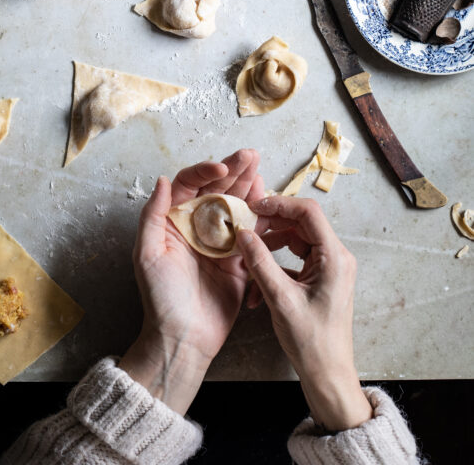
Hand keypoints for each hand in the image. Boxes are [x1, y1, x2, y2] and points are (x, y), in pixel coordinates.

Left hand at [119, 149, 264, 413]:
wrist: (183, 338)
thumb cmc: (160, 298)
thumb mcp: (147, 254)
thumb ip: (153, 215)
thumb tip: (163, 179)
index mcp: (175, 221)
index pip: (190, 185)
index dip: (204, 171)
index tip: (221, 167)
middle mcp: (197, 227)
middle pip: (217, 190)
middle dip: (233, 170)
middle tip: (250, 155)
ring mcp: (220, 242)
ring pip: (236, 206)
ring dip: (248, 186)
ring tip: (259, 168)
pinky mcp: (239, 260)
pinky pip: (252, 232)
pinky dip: (260, 214)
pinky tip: (268, 198)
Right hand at [237, 195, 371, 431]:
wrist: (327, 374)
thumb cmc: (311, 341)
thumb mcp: (281, 299)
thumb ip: (260, 262)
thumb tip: (243, 233)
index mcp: (334, 257)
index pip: (308, 212)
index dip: (279, 204)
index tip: (253, 208)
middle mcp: (335, 257)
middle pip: (299, 224)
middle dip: (269, 228)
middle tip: (244, 233)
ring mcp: (328, 267)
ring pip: (294, 241)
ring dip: (268, 250)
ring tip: (246, 264)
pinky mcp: (319, 278)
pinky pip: (294, 260)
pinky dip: (274, 267)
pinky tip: (256, 286)